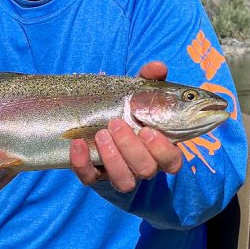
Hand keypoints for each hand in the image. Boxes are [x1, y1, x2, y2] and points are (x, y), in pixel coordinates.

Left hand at [70, 61, 182, 191]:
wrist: (98, 124)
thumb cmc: (127, 110)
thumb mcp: (139, 94)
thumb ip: (149, 80)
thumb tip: (158, 67)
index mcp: (158, 150)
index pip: (172, 161)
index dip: (163, 150)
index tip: (147, 130)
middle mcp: (142, 166)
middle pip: (146, 169)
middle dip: (131, 148)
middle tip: (116, 124)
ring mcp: (118, 174)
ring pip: (123, 181)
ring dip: (112, 158)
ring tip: (100, 134)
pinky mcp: (95, 176)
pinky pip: (89, 178)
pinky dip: (82, 164)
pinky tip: (77, 145)